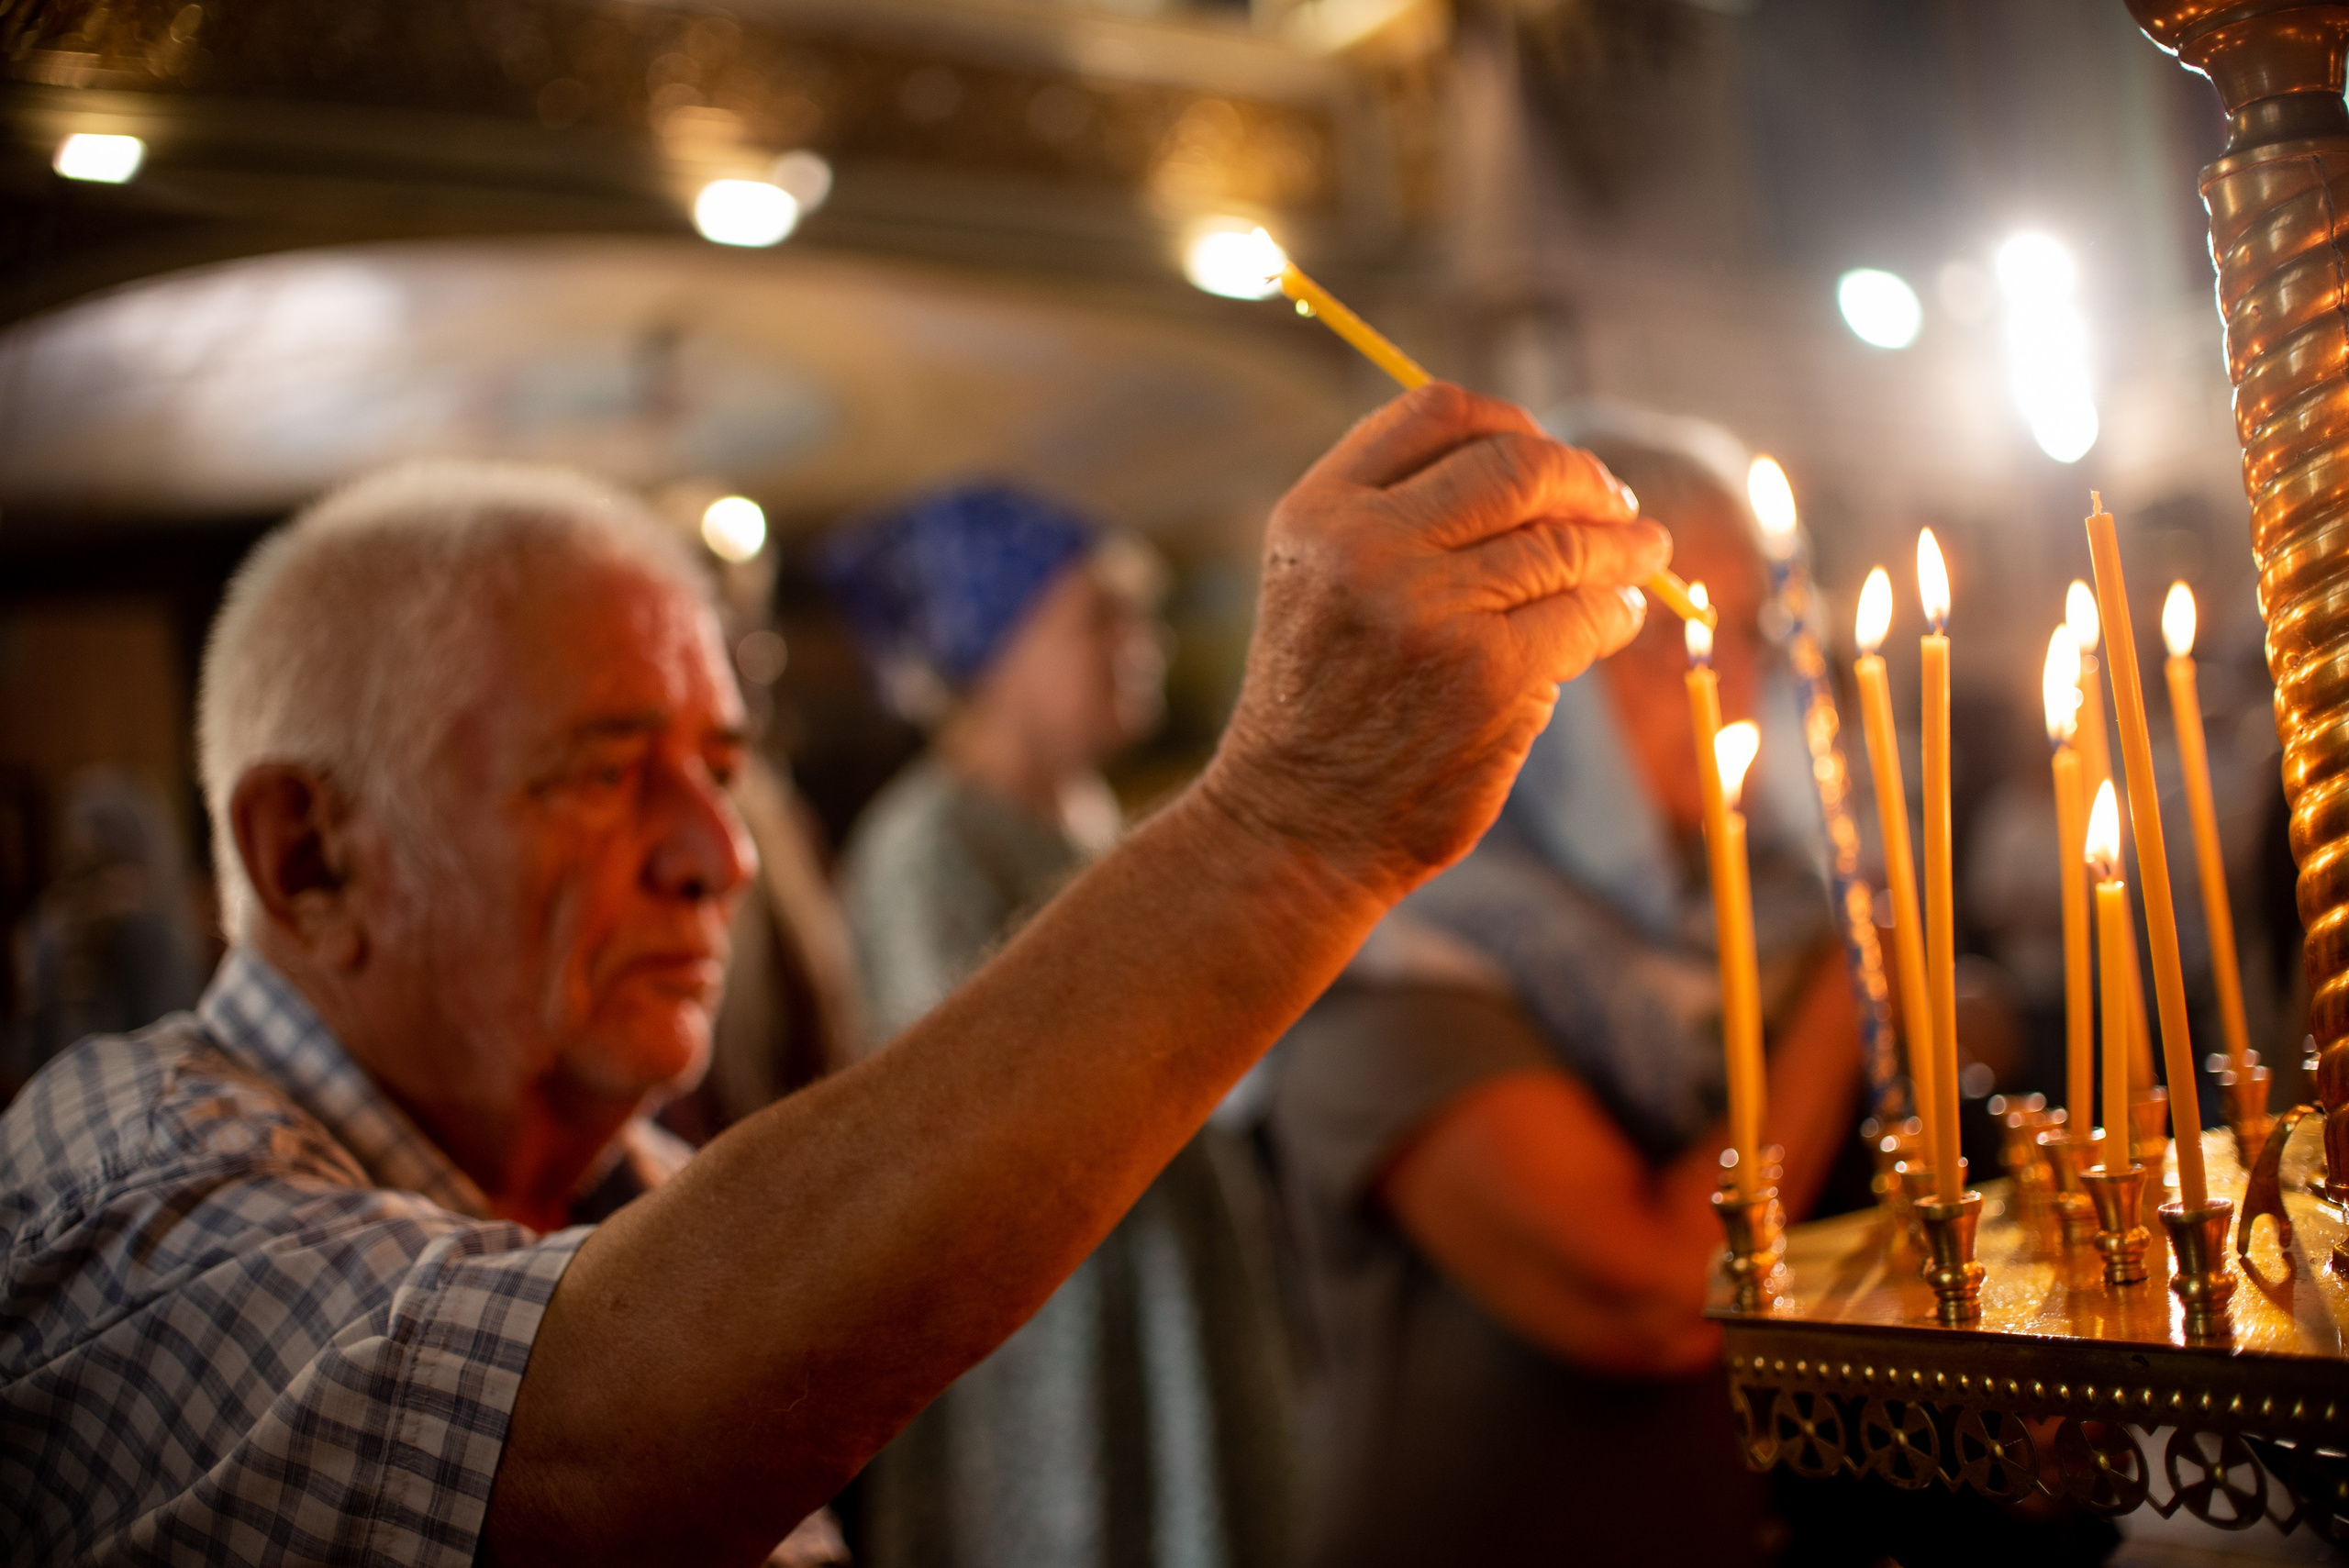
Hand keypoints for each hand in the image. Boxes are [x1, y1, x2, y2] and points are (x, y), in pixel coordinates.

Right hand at [1201, 383, 1669, 901]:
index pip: (1437, 412)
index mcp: (1319, 512)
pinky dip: (1617, 612)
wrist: (1296, 825)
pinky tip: (1616, 619)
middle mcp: (1366, 547)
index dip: (1512, 423)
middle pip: (1517, 465)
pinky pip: (1586, 615)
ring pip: (1564, 543)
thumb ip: (1397, 516)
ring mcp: (1429, 609)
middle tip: (1619, 507)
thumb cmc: (1323, 704)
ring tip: (1642, 559)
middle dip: (1586, 481)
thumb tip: (1545, 469)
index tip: (1548, 454)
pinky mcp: (1489, 674)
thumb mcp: (1320, 582)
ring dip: (1622, 549)